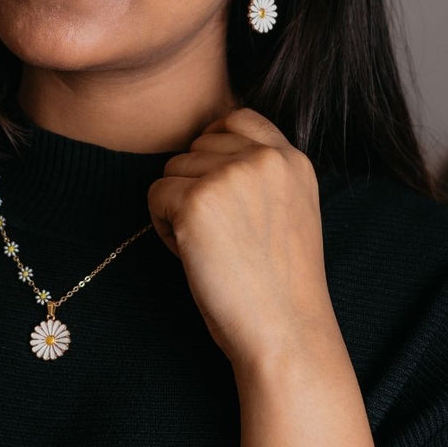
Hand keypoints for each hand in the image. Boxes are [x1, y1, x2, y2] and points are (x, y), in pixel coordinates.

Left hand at [147, 108, 331, 364]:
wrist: (285, 331)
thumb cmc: (281, 282)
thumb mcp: (291, 208)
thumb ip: (261, 172)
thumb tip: (206, 147)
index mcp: (292, 159)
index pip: (238, 117)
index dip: (215, 142)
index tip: (212, 177)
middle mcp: (264, 158)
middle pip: (198, 145)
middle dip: (195, 182)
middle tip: (217, 231)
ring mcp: (230, 175)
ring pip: (173, 168)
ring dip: (178, 204)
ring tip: (208, 245)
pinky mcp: (197, 200)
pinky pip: (155, 194)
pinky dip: (162, 225)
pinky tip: (190, 253)